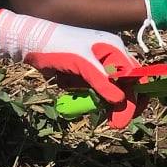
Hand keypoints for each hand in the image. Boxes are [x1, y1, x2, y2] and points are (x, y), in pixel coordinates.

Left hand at [0, 9, 139, 104]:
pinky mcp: (85, 72)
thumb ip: (101, 82)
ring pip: (109, 90)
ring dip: (100, 99)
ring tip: (90, 105)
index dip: (135, 98)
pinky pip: (93, 89)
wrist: (31, 41)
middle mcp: (110, 56)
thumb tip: (121, 101)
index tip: (125, 118)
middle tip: (115, 124)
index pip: (135, 76)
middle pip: (126, 85)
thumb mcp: (81, 63)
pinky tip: (70, 86)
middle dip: (120, 104)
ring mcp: (98, 65)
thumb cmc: (58, 46)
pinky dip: (85, 94)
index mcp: (114, 49)